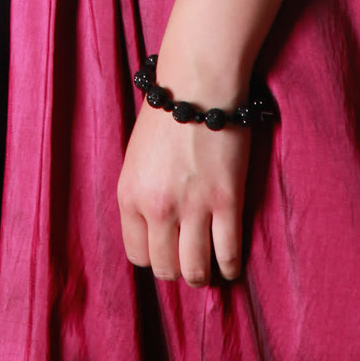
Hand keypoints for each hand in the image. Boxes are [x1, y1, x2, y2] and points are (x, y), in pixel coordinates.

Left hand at [116, 99, 250, 285]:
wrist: (197, 85)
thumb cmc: (166, 116)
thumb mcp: (136, 159)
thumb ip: (141, 196)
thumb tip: (155, 232)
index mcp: (129, 195)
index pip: (137, 255)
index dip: (154, 258)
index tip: (166, 252)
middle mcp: (156, 207)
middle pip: (165, 268)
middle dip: (177, 270)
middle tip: (189, 262)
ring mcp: (192, 206)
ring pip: (195, 271)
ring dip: (203, 275)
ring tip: (209, 269)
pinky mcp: (225, 201)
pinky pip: (227, 253)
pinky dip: (230, 267)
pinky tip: (230, 265)